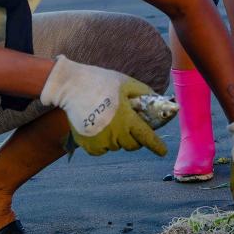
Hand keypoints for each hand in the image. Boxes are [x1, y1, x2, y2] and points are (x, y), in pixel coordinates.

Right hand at [40, 55, 166, 156]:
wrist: (71, 86)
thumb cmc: (100, 81)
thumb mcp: (126, 83)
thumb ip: (143, 92)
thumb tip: (156, 99)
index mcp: (127, 118)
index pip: (146, 137)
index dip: (156, 146)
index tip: (162, 151)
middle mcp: (115, 133)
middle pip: (131, 145)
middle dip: (133, 138)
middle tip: (127, 125)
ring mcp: (100, 140)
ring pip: (115, 147)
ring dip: (116, 139)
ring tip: (108, 122)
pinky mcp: (87, 144)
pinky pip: (100, 150)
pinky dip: (102, 144)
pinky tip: (98, 129)